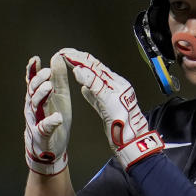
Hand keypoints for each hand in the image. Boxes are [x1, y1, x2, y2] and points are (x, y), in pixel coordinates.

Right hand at [24, 53, 71, 175]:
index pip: (32, 81)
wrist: (51, 146)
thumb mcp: (60, 95)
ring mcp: (36, 121)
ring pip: (35, 107)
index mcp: (37, 97)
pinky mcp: (43, 135)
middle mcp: (33, 108)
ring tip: (49, 87)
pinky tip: (57, 117)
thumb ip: (58, 78)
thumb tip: (57, 57)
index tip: (35, 59)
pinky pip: (45, 128)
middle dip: (38, 81)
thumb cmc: (53, 117)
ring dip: (42, 96)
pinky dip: (51, 122)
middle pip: (32, 92)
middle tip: (47, 73)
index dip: (32, 71)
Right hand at [59, 47, 163, 168]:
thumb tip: (79, 69)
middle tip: (63, 54)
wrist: (132, 142)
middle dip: (79, 60)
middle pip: (94, 69)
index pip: (94, 65)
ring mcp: (112, 97)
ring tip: (71, 65)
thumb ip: (94, 85)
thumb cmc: (124, 125)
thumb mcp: (107, 102)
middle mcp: (114, 87)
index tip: (64, 52)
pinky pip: (96, 95)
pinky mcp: (109, 107)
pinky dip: (88, 89)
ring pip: (94, 80)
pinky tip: (83, 88)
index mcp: (116, 83)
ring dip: (82, 71)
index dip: (78, 58)